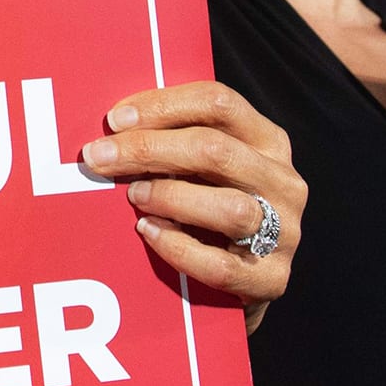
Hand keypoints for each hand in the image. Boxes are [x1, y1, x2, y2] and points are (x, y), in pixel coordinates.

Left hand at [79, 80, 304, 330]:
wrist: (237, 282)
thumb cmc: (205, 208)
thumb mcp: (199, 167)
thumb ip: (173, 142)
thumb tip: (111, 126)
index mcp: (267, 141)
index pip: (219, 103)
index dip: (162, 106)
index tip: (114, 120)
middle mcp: (283, 182)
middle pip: (216, 150)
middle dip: (148, 150)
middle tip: (100, 157)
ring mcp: (285, 232)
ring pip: (229, 207)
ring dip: (170, 197)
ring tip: (133, 197)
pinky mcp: (273, 279)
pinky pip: (222, 265)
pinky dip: (179, 248)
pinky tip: (149, 233)